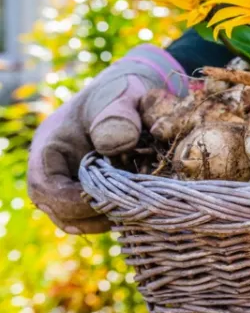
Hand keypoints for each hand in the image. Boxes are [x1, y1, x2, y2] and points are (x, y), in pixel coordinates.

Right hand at [27, 45, 187, 233]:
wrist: (129, 95)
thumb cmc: (122, 92)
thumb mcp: (122, 96)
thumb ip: (120, 115)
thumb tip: (116, 144)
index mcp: (51, 145)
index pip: (46, 186)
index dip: (74, 201)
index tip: (110, 200)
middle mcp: (54, 169)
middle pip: (58, 209)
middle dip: (93, 215)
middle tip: (130, 210)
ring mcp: (69, 183)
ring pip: (75, 219)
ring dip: (104, 220)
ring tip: (136, 211)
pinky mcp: (88, 191)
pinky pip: (93, 216)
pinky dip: (114, 216)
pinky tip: (139, 208)